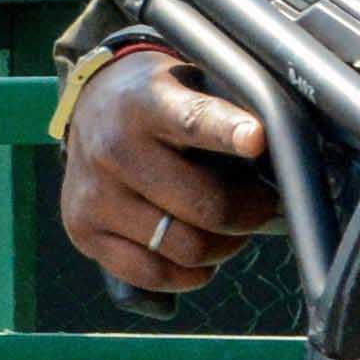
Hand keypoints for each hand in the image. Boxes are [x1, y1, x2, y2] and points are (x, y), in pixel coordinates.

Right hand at [56, 46, 282, 295]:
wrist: (92, 104)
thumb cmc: (159, 99)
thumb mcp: (190, 84)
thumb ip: (228, 114)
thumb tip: (276, 157)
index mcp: (145, 104)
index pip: (192, 120)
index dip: (227, 132)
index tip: (257, 139)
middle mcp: (113, 150)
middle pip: (204, 207)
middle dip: (252, 213)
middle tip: (266, 205)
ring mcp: (95, 196)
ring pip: (185, 249)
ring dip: (224, 246)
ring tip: (231, 227)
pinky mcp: (83, 232)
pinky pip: (153, 275)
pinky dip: (188, 274)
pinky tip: (197, 253)